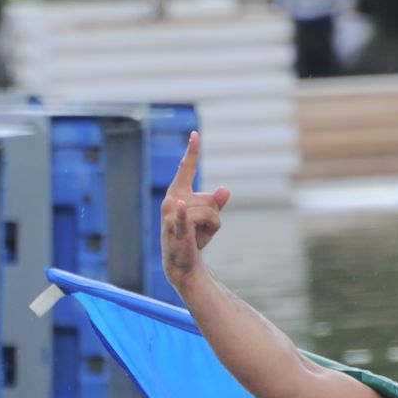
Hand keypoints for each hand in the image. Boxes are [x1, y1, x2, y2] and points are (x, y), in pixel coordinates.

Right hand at [160, 131, 231, 287]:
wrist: (184, 263)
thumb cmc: (194, 238)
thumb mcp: (209, 218)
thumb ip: (217, 203)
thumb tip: (225, 190)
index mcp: (179, 192)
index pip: (186, 168)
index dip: (192, 151)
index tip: (195, 134)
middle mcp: (172, 199)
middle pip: (210, 200)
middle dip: (214, 217)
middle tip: (201, 230)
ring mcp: (172, 213)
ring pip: (211, 213)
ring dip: (212, 228)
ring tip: (197, 237)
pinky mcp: (176, 229)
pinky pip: (184, 218)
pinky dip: (183, 214)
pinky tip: (178, 206)